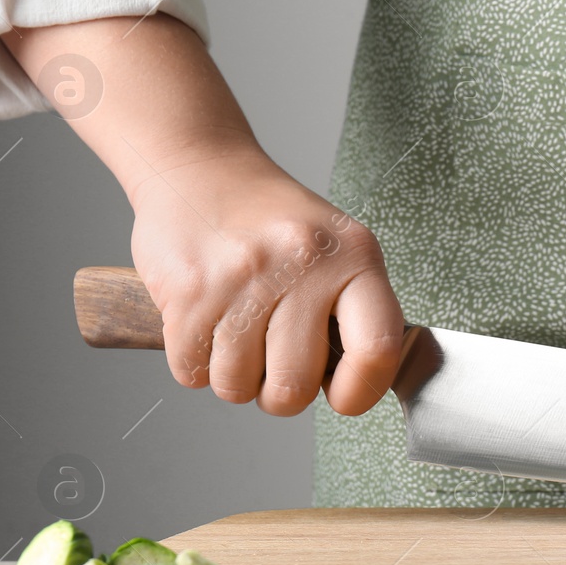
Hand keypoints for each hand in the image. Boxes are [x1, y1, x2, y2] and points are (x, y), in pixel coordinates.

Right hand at [129, 150, 404, 415]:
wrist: (201, 168)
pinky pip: (191, 371)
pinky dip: (194, 361)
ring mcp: (243, 277)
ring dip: (233, 376)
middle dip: (280, 394)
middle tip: (274, 364)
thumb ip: (357, 312)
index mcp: (355, 255)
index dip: (359, 392)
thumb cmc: (275, 222)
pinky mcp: (189, 290)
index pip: (376, 349)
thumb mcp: (339, 248)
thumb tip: (362, 385)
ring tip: (238, 333)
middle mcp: (302, 263)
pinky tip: (206, 322)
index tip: (342, 397)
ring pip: (236, 386)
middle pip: (294, 387)